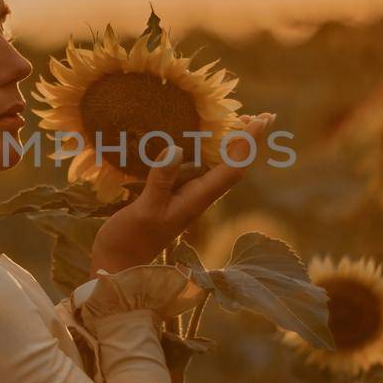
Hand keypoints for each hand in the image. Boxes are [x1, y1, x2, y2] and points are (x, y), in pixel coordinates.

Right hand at [89, 113, 276, 274]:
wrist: (119, 266)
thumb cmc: (130, 240)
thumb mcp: (144, 209)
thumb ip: (159, 182)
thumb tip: (174, 149)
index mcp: (197, 199)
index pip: (232, 168)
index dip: (248, 144)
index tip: (260, 120)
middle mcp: (198, 197)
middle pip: (233, 166)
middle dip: (249, 142)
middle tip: (263, 116)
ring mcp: (187, 197)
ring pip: (218, 167)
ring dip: (232, 145)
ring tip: (240, 121)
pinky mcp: (173, 196)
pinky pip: (199, 169)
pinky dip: (208, 151)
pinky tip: (201, 141)